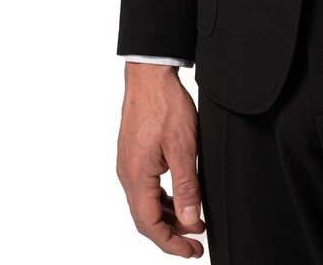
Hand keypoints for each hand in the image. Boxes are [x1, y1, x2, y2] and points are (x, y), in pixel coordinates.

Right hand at [117, 62, 205, 257]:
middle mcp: (127, 175)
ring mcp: (128, 165)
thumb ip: (187, 185)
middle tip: (195, 244)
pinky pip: (146, 189)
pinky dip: (162, 200)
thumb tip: (190, 220)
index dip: (171, 243)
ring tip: (193, 223)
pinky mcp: (133, 157)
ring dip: (168, 218)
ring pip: (146, 204)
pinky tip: (179, 200)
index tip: (191, 251)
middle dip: (171, 235)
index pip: (150, 225)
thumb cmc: (165, 105)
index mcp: (137, 176)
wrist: (149, 75)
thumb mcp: (184, 146)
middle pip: (146, 219)